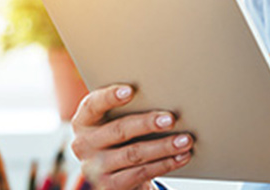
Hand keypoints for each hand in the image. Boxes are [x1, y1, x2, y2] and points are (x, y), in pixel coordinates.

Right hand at [69, 84, 193, 189]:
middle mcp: (83, 144)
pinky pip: (141, 173)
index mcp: (84, 121)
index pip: (93, 104)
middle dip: (147, 124)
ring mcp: (94, 168)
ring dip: (163, 147)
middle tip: (171, 119)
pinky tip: (181, 157)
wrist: (117, 175)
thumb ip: (129, 109)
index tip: (130, 90)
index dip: (110, 96)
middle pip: (119, 130)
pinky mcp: (109, 187)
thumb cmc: (122, 138)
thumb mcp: (117, 121)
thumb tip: (165, 94)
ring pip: (134, 154)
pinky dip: (165, 164)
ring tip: (185, 140)